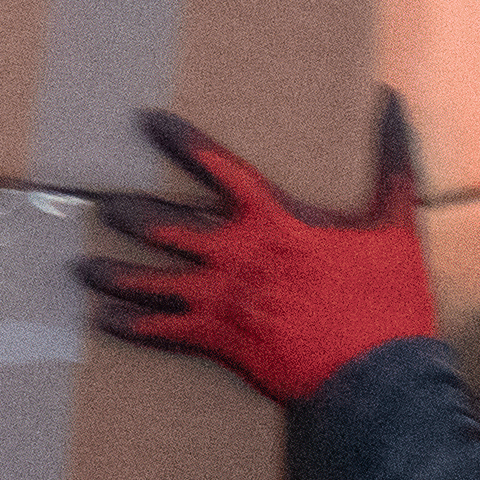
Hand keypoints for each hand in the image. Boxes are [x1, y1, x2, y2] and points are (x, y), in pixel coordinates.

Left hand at [78, 95, 436, 408]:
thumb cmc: (387, 302)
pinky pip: (161, 332)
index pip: (218, 168)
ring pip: (151, 280)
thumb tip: (391, 98)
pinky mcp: (219, 343)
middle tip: (102, 204)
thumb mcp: (396, 225)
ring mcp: (222, 301)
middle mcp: (236, 257)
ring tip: (83, 266)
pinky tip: (102, 319)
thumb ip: (390, 161)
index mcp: (274, 222)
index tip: (147, 121)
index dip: (182, 142)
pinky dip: (129, 326)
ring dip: (114, 272)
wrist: (379, 381)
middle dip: (130, 214)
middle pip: (166, 226)